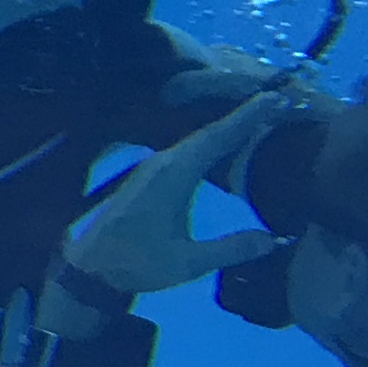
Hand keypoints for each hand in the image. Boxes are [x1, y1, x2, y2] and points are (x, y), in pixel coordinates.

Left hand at [60, 93, 289, 300]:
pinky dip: (211, 145)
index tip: (275, 98)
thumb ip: (230, 249)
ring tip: (258, 121)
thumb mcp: (187, 263)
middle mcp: (164, 162)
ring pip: (197, 140)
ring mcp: (154, 167)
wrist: (91, 268)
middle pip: (210, 133)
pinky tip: (223, 150)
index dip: (248, 117)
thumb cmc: (136, 263)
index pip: (218, 137)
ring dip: (227, 129)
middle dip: (244, 117)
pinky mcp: (150, 177)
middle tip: (277, 103)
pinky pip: (187, 151)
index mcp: (174, 174)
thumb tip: (272, 239)